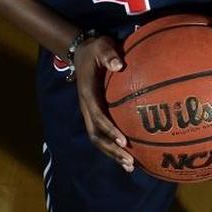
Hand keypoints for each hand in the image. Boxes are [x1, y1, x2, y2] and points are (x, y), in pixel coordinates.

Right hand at [72, 35, 135, 171]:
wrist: (81, 51)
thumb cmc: (96, 49)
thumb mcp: (101, 46)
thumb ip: (109, 55)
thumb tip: (119, 65)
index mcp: (88, 93)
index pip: (97, 115)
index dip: (109, 129)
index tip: (123, 140)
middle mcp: (86, 106)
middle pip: (96, 134)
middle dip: (111, 149)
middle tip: (129, 160)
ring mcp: (89, 112)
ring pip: (97, 138)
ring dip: (112, 153)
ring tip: (130, 165)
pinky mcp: (95, 113)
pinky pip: (102, 134)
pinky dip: (112, 146)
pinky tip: (128, 156)